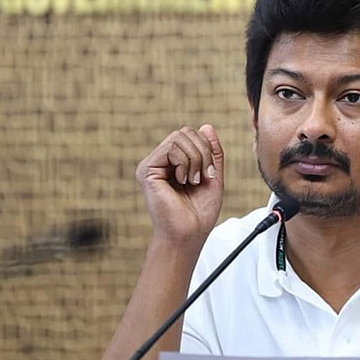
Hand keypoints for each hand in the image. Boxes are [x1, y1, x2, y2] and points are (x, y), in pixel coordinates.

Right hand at [135, 124, 223, 246]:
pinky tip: (182, 181)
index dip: (207, 148)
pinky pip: (171, 147)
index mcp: (175, 163)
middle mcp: (162, 162)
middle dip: (202, 152)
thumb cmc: (200, 212)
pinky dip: (185, 163)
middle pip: (186, 132)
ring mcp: (153, 165)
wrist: (190, 233)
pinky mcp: (147, 170)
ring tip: (192, 181)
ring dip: (195, 159)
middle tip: (202, 176)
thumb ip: (211, 152)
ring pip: (179, 137)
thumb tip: (207, 126)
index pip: (192, 135)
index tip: (210, 173)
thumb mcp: (212, 175)